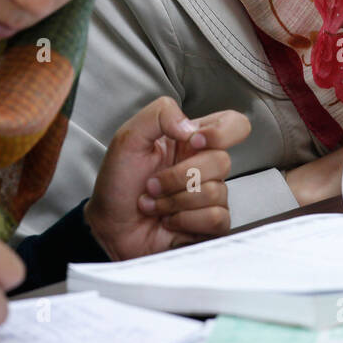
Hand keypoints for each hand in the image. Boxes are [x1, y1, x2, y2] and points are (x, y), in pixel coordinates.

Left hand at [84, 96, 249, 259]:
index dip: (222, 132)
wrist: (109, 227)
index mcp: (190, 140)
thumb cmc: (118, 184)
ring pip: (216, 192)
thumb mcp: (128, 138)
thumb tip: (192, 128)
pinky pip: (215, 217)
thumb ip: (160, 114)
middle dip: (179, 176)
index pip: (233, 124)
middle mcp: (204, 166)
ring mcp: (209, 196)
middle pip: (222, 161)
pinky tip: (168, 220)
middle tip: (153, 183)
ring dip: (175, 200)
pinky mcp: (210, 224)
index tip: (193, 141)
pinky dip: (184, 220)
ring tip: (155, 203)